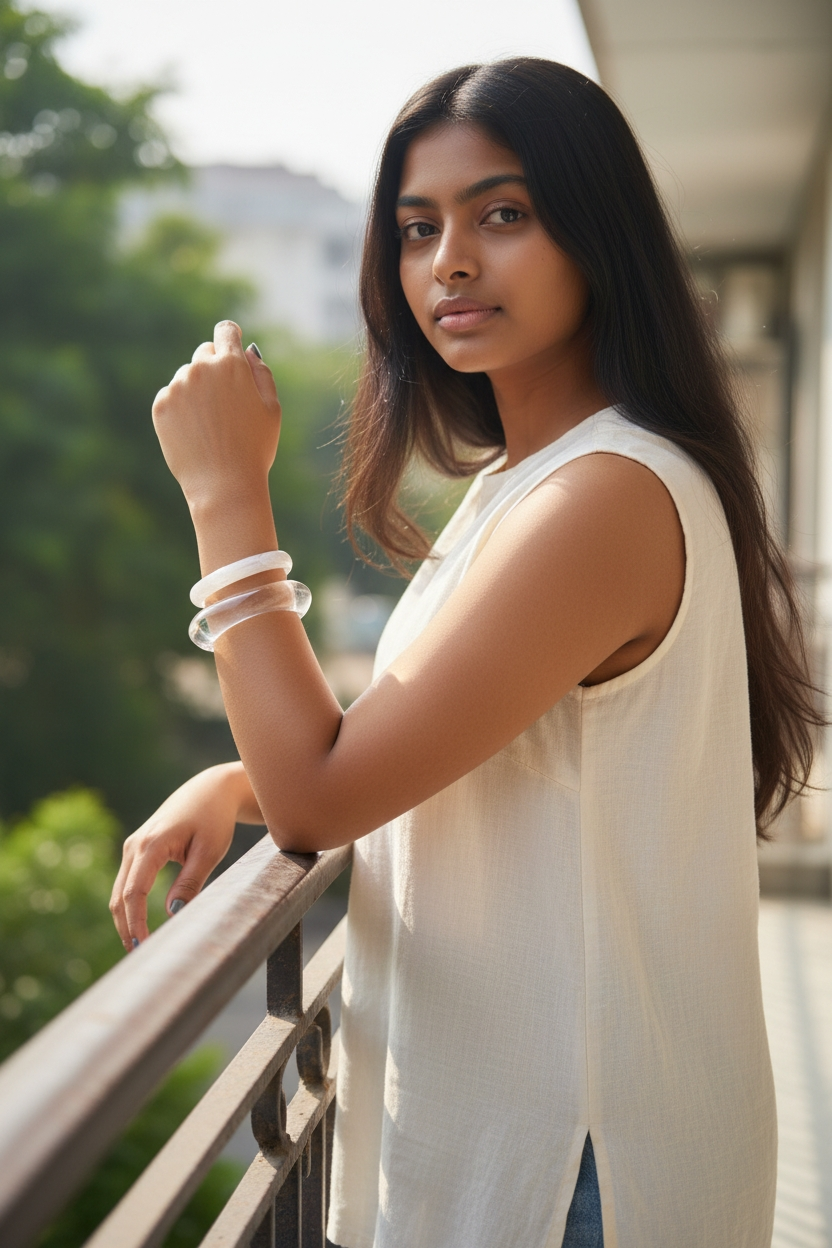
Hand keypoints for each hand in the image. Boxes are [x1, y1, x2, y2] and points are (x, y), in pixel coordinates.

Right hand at [109, 763, 258, 949]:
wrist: (210, 790)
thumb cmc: (214, 819)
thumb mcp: (209, 850)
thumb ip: (190, 881)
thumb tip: (172, 914)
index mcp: (151, 844)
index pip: (134, 892)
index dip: (136, 923)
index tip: (144, 947)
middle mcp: (135, 845)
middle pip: (120, 896)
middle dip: (126, 927)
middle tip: (139, 957)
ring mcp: (132, 846)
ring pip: (119, 891)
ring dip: (125, 919)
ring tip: (138, 947)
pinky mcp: (137, 849)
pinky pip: (127, 883)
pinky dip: (129, 906)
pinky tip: (140, 925)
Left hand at [152, 322, 280, 513]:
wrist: (224, 484)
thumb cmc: (254, 448)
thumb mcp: (271, 409)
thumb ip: (262, 374)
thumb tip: (247, 352)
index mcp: (231, 364)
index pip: (225, 331)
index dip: (229, 336)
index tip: (229, 342)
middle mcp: (201, 368)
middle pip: (205, 352)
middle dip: (214, 369)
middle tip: (224, 402)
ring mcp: (178, 386)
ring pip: (187, 377)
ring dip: (196, 391)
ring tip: (210, 426)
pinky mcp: (161, 405)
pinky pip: (171, 397)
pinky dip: (181, 409)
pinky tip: (195, 433)